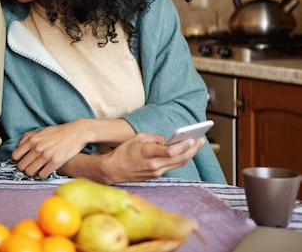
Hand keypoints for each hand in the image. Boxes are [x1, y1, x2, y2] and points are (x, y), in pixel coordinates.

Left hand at [12, 122, 88, 178]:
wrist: (76, 133)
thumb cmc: (59, 132)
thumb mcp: (41, 131)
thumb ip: (28, 137)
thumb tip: (19, 147)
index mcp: (32, 140)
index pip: (15, 155)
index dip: (18, 160)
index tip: (23, 161)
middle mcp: (37, 148)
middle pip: (21, 166)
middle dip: (25, 168)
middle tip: (30, 167)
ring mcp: (46, 155)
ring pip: (30, 172)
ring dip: (33, 172)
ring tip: (38, 170)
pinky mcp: (55, 162)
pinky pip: (42, 175)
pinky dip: (43, 174)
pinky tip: (46, 170)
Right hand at [90, 132, 204, 183]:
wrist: (112, 171)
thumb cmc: (122, 152)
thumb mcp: (136, 138)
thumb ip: (154, 138)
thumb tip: (166, 140)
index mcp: (148, 153)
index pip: (171, 151)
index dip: (184, 145)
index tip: (193, 139)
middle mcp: (154, 165)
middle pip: (180, 159)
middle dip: (193, 149)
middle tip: (201, 140)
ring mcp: (156, 172)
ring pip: (178, 164)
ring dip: (189, 155)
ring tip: (196, 145)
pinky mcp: (156, 176)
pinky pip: (172, 166)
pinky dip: (180, 159)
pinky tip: (184, 152)